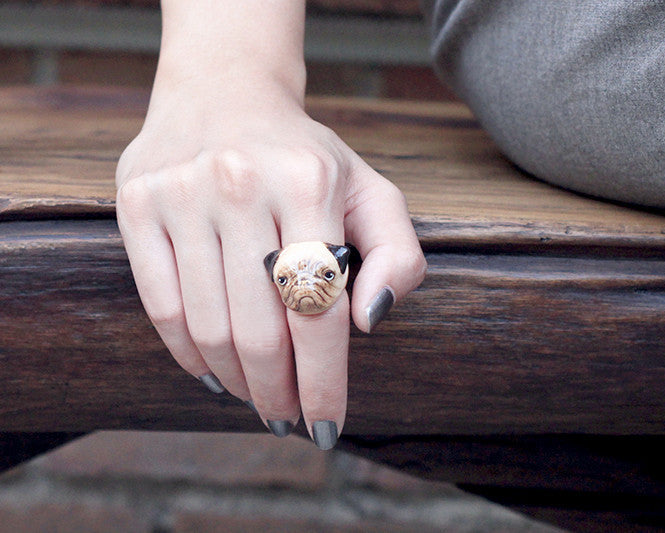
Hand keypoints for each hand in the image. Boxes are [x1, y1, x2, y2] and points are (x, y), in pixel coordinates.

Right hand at [114, 2, 424, 448]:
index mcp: (309, 182)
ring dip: (238, 382)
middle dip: (279, 393)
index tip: (327, 425)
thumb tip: (369, 320)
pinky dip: (189, 355)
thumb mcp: (373, 192)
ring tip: (258, 399)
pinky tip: (215, 374)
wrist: (226, 94)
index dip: (324, 381)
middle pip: (261, 330)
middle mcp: (240, 185)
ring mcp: (181, 194)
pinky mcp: (138, 204)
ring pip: (209, 327)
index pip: (320, 310)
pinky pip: (162, 306)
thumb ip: (397, 256)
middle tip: (289, 419)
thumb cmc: (308, 158)